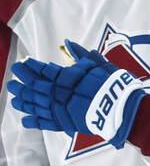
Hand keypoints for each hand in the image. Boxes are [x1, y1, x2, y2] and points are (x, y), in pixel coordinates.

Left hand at [7, 40, 146, 147]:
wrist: (121, 108)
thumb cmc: (112, 84)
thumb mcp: (98, 65)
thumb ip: (81, 55)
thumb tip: (68, 43)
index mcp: (65, 77)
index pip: (42, 70)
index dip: (30, 67)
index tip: (21, 64)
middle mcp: (57, 93)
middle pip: (34, 87)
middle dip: (22, 82)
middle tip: (12, 80)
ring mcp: (59, 109)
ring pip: (35, 105)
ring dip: (23, 101)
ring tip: (14, 99)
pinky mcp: (64, 123)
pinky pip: (44, 123)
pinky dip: (34, 122)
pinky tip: (25, 120)